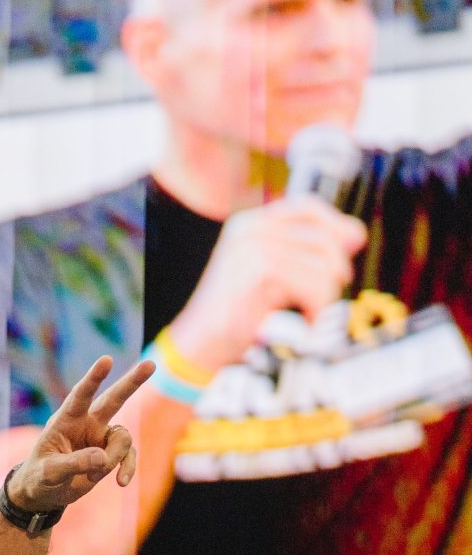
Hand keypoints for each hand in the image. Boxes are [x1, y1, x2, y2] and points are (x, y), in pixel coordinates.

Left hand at [5, 353, 152, 520]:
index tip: (106, 360)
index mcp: (66, 420)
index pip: (80, 396)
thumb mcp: (49, 473)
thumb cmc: (39, 477)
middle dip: (132, 382)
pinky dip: (127, 468)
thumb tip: (102, 458)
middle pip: (113, 399)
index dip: (93, 378)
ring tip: (93, 477)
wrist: (45, 493)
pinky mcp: (111, 453)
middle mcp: (87, 423)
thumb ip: (73, 463)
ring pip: (123, 438)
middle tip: (151, 365)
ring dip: (114, 458)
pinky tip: (121, 482)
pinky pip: (129, 455)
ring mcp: (101, 437)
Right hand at [169, 196, 368, 373]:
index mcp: (248, 224)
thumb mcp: (271, 278)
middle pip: (322, 237)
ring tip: (310, 317)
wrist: (197, 347)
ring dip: (324, 298)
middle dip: (334, 271)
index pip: (306, 206)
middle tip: (324, 300)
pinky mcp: (259, 271)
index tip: (352, 246)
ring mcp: (253, 247)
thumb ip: (306, 253)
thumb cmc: (234, 319)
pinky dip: (316, 309)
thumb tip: (356, 235)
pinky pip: (313, 285)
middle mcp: (249, 228)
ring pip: (323, 264)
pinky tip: (303, 323)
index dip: (335, 224)